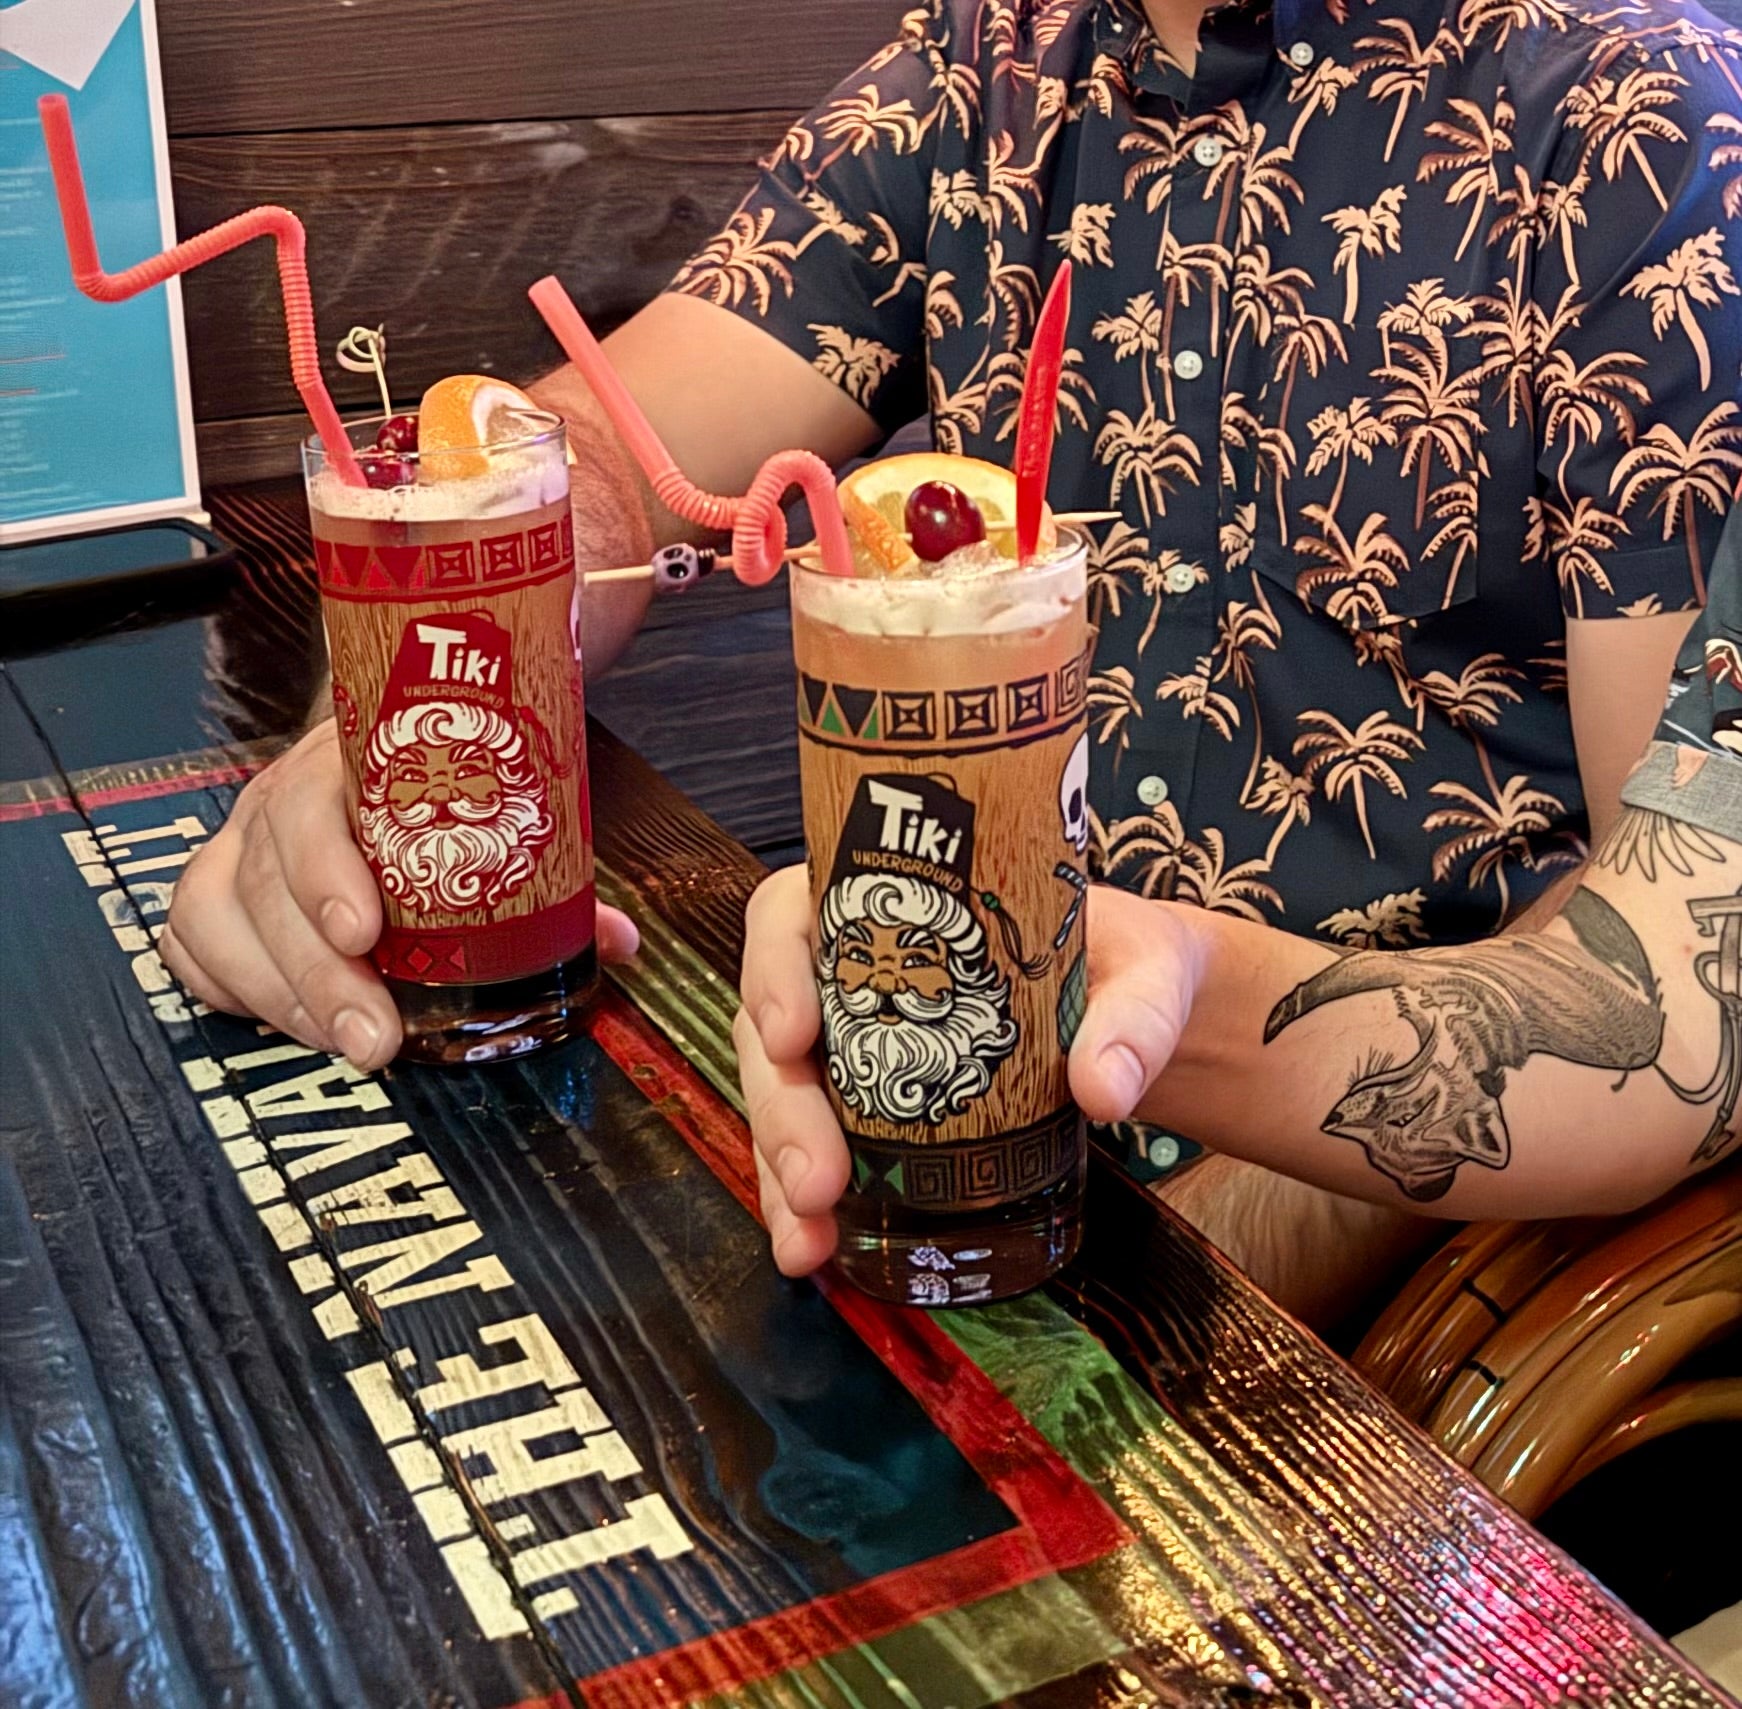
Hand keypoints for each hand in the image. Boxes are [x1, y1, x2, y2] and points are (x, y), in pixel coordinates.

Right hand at [162, 719, 638, 1068]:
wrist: (417, 721)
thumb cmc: (455, 770)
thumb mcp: (505, 800)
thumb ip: (558, 875)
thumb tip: (616, 942)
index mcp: (347, 759)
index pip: (311, 806)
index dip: (327, 874)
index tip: (366, 934)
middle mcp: (284, 797)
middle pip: (265, 880)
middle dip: (316, 974)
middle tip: (373, 1037)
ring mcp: (245, 842)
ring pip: (216, 917)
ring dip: (280, 995)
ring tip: (348, 1043)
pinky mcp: (223, 888)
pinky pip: (195, 941)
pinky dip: (232, 989)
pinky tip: (287, 1025)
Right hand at [737, 872, 1203, 1275]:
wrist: (1143, 1022)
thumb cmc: (1131, 965)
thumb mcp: (1147, 972)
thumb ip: (1133, 1019)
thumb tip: (1102, 1089)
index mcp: (896, 903)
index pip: (791, 912)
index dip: (772, 967)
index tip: (792, 1033)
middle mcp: (854, 970)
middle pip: (773, 1023)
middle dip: (781, 1106)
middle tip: (816, 1178)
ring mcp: (855, 1042)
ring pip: (781, 1093)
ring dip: (780, 1165)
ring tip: (809, 1236)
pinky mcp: (871, 1106)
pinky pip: (813, 1145)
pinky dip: (804, 1200)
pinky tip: (816, 1248)